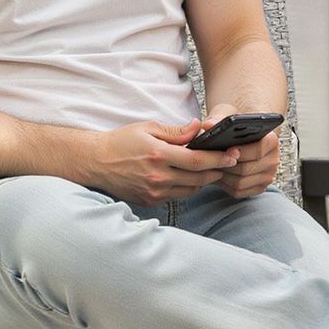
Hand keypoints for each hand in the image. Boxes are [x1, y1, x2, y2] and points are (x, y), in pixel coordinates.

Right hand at [89, 114, 241, 202]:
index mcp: (158, 155)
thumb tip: (199, 128)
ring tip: (212, 169)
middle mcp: (157, 177)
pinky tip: (190, 178)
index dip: (219, 158)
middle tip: (229, 162)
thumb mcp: (148, 127)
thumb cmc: (121, 142)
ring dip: (204, 180)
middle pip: (199, 178)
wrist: (95, 162)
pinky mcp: (150, 201)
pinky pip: (177, 196)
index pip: (198, 160)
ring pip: (191, 190)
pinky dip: (188, 188)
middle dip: (217, 170)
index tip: (232, 154)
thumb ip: (176, 131)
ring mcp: (154, 192)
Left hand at [198, 100, 280, 199]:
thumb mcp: (227, 115)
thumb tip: (207, 125)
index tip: (226, 149)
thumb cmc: (235, 127)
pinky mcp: (258, 188)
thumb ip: (217, 118)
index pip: (258, 149)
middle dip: (226, 165)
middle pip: (247, 169)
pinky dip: (226, 185)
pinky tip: (218, 175)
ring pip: (241, 182)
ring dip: (223, 176)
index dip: (241, 151)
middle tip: (211, 160)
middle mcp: (273, 159)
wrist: (242, 137)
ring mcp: (267, 175)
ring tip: (212, 167)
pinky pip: (239, 192)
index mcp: (271, 140)